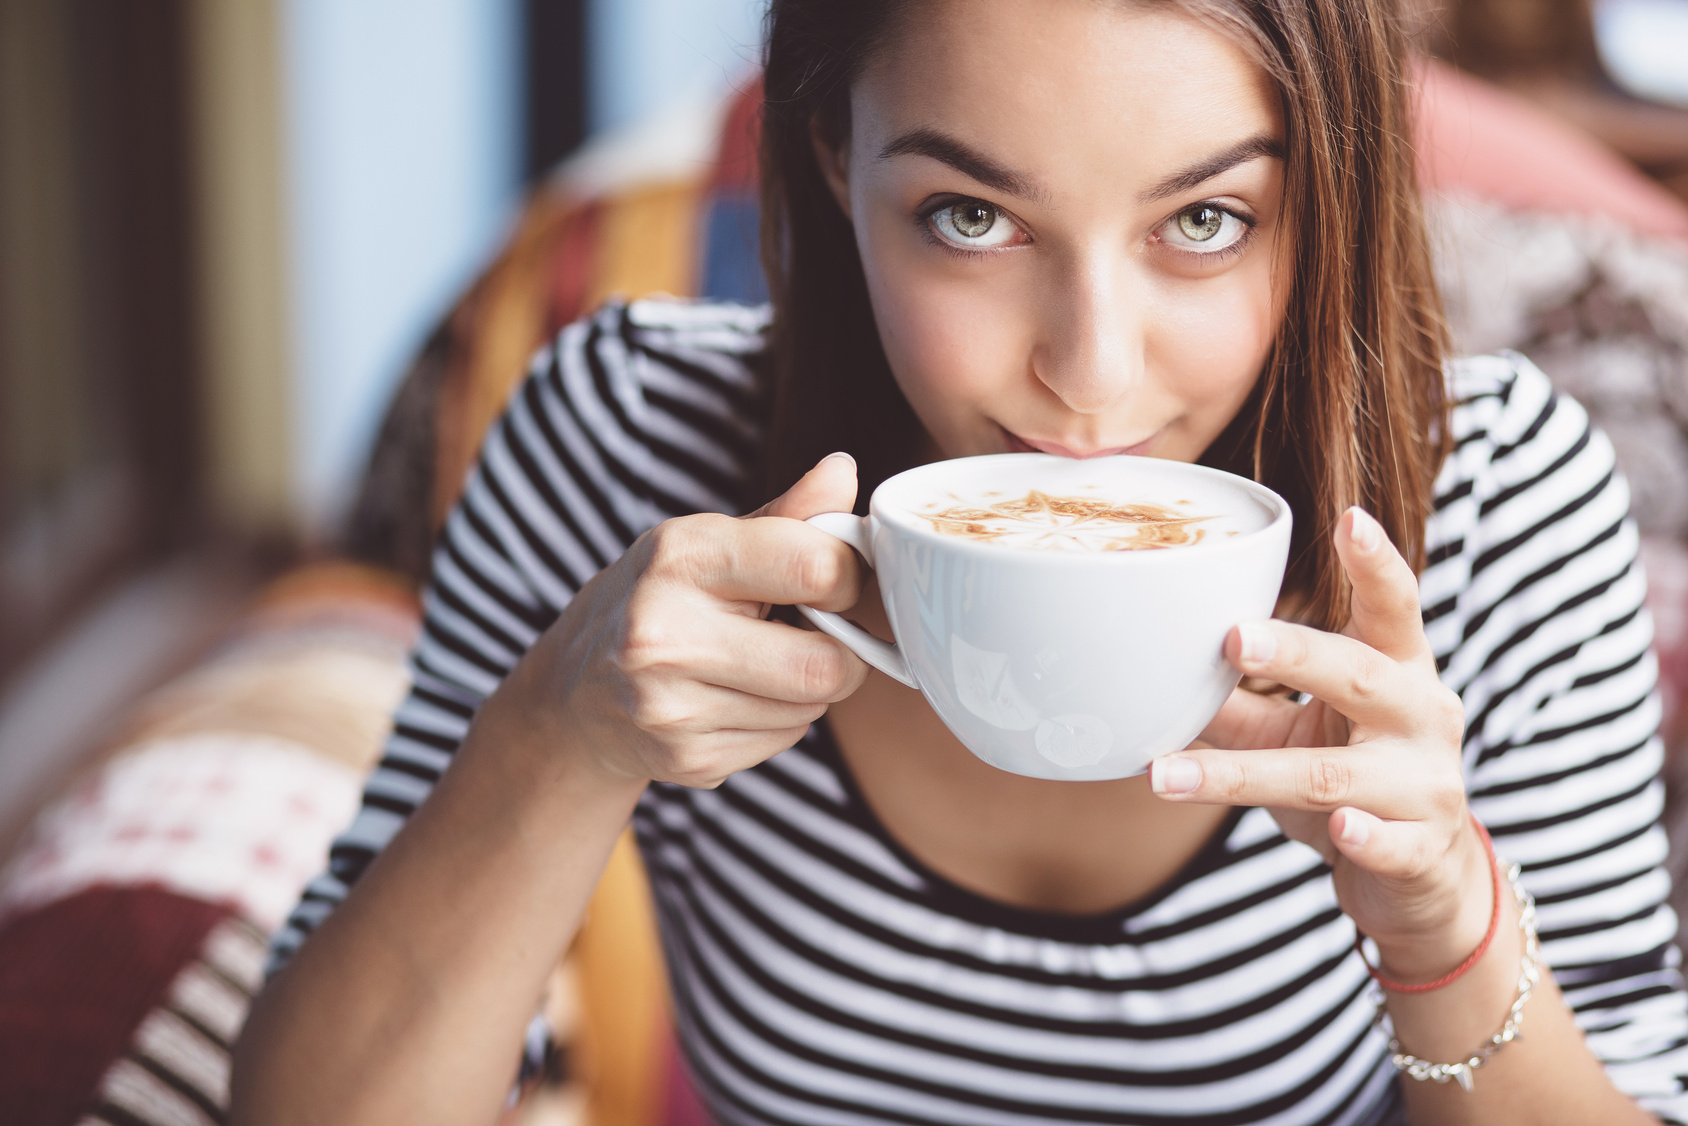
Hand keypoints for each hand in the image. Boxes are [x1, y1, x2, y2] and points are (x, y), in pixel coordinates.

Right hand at [508, 452, 869, 788]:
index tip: (835, 578)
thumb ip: (786, 515)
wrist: (574, 691)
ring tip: (761, 662)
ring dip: (807, 688)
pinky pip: (783, 742)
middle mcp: (665, 633)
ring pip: (810, 708)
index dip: (849, 576)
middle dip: (841, 651)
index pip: (816, 567)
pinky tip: (736, 697)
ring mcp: (671, 705)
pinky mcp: (685, 758)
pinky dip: (778, 721)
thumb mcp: (708, 542)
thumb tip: (844, 470)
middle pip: (825, 664)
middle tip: (813, 633)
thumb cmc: (658, 600)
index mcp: (681, 557)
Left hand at [1149, 507, 1489, 978]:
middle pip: (1359, 675)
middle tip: (1235, 635)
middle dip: (1297, 654)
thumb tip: (1149, 667)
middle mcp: (1421, 715)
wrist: (1419, 880)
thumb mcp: (1294, 733)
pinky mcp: (1421, 848)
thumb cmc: (1353, 782)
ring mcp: (1425, 783)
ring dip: (1244, 775)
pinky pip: (1387, 842)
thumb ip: (1236, 700)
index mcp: (1396, 669)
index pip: (1392, 607)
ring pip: (1332, 773)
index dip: (1375, 564)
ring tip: (1167, 776)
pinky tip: (1341, 829)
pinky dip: (1362, 834)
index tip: (1349, 517)